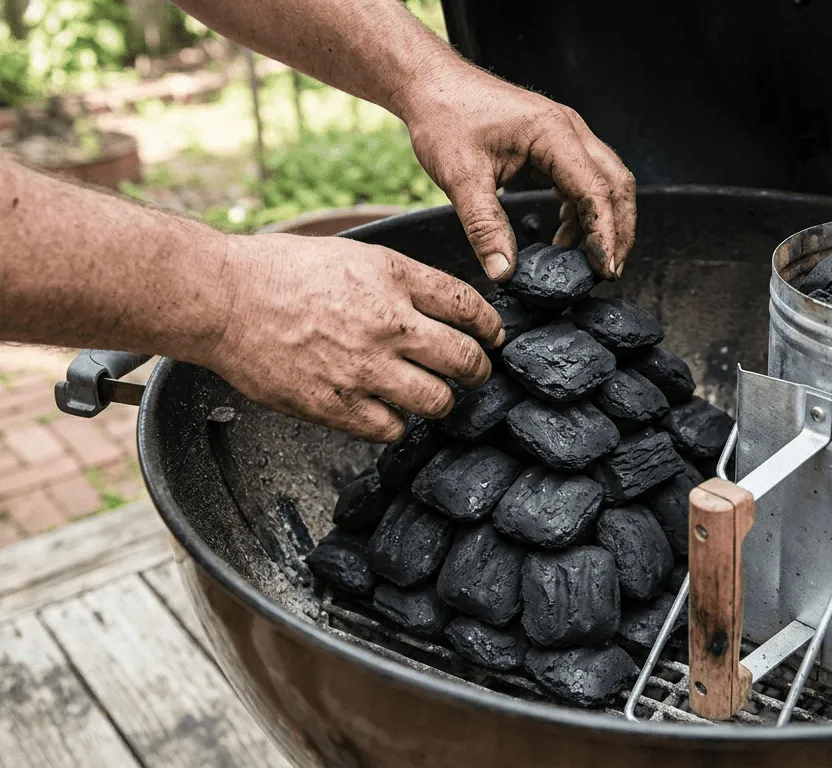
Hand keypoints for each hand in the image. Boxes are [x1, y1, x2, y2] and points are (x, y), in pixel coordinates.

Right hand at [204, 233, 503, 442]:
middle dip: (478, 370)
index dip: (490, 327)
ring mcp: (364, 368)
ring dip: (440, 400)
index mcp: (394, 278)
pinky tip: (387, 410)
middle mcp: (388, 323)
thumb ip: (403, 282)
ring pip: (437, 401)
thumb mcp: (356, 256)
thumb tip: (445, 308)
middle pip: (466, 359)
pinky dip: (396, 423)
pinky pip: (392, 429)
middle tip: (474, 373)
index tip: (493, 337)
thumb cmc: (283, 272)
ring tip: (431, 395)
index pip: (469, 307)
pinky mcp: (336, 406)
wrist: (223, 300)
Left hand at [398, 56, 635, 281]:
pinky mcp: (555, 145)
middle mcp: (569, 130)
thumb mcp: (460, 176)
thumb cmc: (445, 117)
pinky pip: (584, 181)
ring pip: (605, 183)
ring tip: (585, 262)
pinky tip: (565, 238)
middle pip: (616, 184)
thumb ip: (484, 226)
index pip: (595, 189)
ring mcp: (565, 136)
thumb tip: (503, 272)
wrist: (432, 85)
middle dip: (618, 231)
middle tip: (608, 272)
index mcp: (552, 132)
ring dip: (602, 223)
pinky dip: (582, 213)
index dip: (604, 233)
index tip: (604, 269)